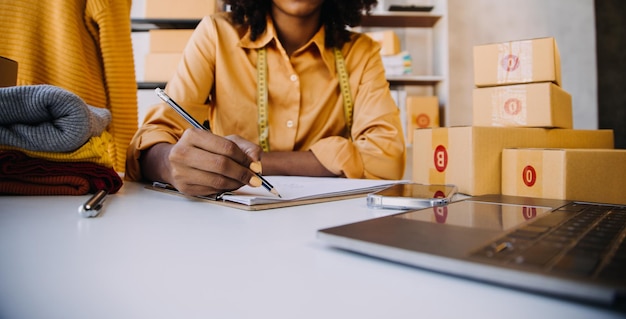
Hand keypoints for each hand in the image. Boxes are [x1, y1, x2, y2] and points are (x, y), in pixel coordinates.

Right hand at [145, 129, 262, 195]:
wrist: (174, 163)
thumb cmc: (204, 150)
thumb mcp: (224, 141)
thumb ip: (245, 147)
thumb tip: (255, 162)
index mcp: (192, 135)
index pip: (226, 147)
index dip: (244, 158)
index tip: (254, 166)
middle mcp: (182, 153)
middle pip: (222, 165)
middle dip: (242, 173)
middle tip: (254, 178)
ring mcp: (181, 171)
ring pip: (218, 181)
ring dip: (236, 183)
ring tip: (244, 181)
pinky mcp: (184, 187)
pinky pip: (212, 190)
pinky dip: (226, 189)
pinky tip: (230, 184)